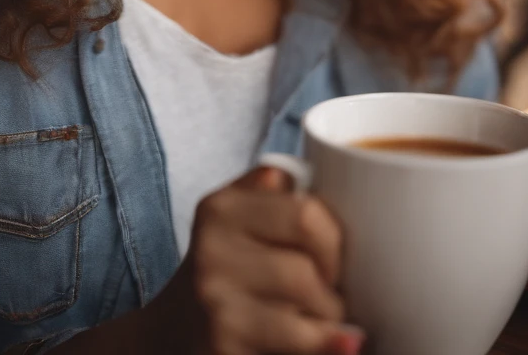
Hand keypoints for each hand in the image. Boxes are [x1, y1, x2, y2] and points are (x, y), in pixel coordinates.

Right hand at [184, 164, 364, 354]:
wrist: (178, 326)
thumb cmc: (231, 267)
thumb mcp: (245, 215)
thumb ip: (282, 190)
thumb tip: (348, 188)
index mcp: (223, 207)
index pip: (308, 214)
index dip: (333, 242)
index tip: (327, 257)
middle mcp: (212, 250)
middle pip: (308, 269)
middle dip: (331, 287)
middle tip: (326, 294)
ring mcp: (214, 300)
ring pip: (308, 311)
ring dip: (327, 321)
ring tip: (315, 319)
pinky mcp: (222, 344)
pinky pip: (298, 344)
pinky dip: (322, 345)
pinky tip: (319, 342)